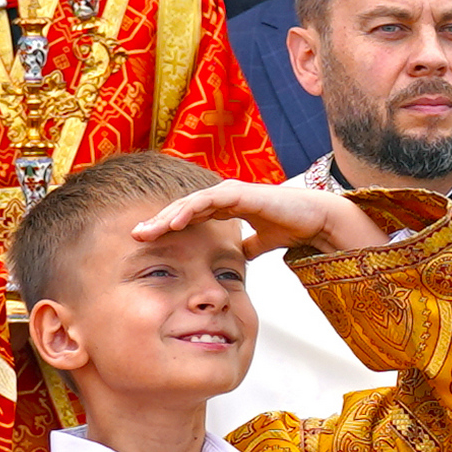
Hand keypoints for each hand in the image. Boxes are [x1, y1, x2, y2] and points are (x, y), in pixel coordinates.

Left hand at [132, 176, 387, 258]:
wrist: (316, 220)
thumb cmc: (292, 226)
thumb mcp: (261, 243)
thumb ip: (247, 248)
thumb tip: (238, 260)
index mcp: (226, 207)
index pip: (189, 217)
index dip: (167, 228)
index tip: (148, 243)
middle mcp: (223, 196)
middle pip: (183, 209)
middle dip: (158, 222)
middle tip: (135, 236)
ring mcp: (229, 192)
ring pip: (189, 203)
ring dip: (166, 217)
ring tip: (147, 231)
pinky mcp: (237, 192)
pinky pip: (206, 200)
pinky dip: (188, 210)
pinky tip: (172, 222)